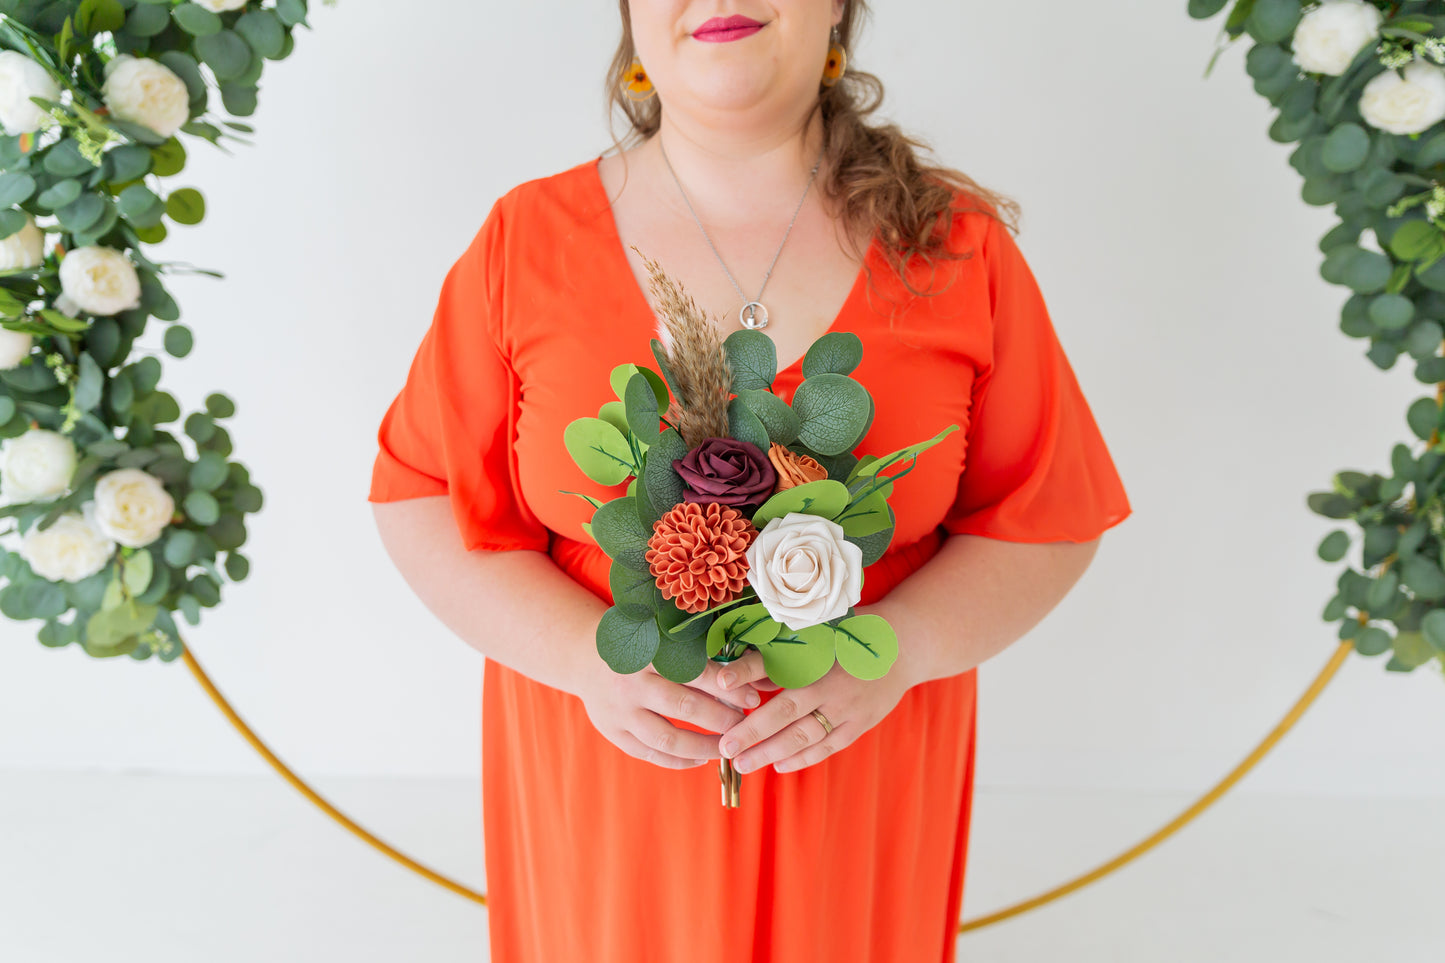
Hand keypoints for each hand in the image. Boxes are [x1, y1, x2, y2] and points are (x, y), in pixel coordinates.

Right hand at [578, 648, 770, 769]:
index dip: (726, 687)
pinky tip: (701, 757)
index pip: (694, 672)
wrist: (584, 657)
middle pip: (683, 707)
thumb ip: (695, 655)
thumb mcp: (660, 639)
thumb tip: (743, 679)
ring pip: (668, 738)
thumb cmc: (637, 646)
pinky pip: (650, 754)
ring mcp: (619, 711)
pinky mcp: (613, 731)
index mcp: (647, 653)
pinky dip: (679, 760)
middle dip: (720, 719)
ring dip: (704, 746)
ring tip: (727, 747)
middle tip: (744, 724)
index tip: (752, 698)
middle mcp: (631, 683)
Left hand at [712, 609, 918, 774]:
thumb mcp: (821, 629)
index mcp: (821, 656)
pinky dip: (802, 758)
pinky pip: (827, 746)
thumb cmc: (854, 631)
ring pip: (804, 737)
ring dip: (771, 753)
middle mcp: (833, 685)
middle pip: (785, 713)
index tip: (720, 681)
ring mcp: (848, 709)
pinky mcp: (860, 724)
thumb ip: (785, 650)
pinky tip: (778, 766)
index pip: (776, 666)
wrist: (905, 645)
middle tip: (724, 747)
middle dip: (752, 732)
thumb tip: (745, 662)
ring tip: (742, 763)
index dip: (746, 672)